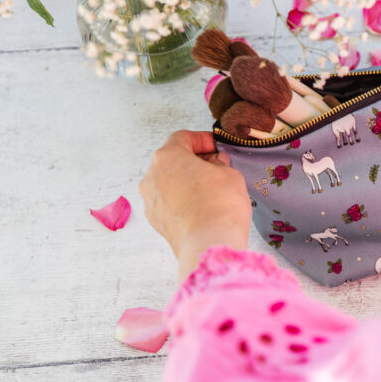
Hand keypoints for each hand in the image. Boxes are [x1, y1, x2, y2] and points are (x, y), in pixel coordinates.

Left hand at [139, 130, 250, 279]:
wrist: (209, 244)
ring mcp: (151, 201)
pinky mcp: (156, 221)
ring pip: (169, 182)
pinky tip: (203, 206)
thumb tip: (215, 162)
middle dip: (194, 161)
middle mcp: (152, 177)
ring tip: (212, 189)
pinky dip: (183, 200)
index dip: (203, 140)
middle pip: (173, 160)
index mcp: (167, 157)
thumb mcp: (229, 174)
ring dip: (187, 181)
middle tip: (217, 166)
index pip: (182, 137)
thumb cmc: (219, 205)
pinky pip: (169, 202)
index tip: (216, 146)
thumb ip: (220, 163)